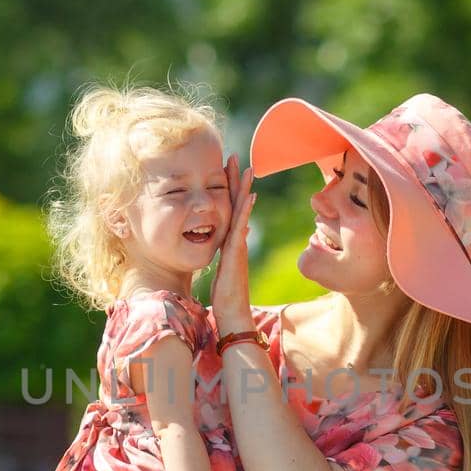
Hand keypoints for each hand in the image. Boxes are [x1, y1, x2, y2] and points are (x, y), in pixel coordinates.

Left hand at [210, 153, 255, 334]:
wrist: (232, 313)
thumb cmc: (224, 296)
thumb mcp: (221, 269)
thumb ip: (224, 254)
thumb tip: (225, 243)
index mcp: (231, 242)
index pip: (230, 209)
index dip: (229, 189)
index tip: (226, 169)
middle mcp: (237, 240)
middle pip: (238, 204)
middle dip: (236, 180)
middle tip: (235, 157)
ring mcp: (239, 245)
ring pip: (242, 211)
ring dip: (244, 189)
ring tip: (247, 168)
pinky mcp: (236, 253)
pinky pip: (240, 227)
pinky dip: (245, 211)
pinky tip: (249, 196)